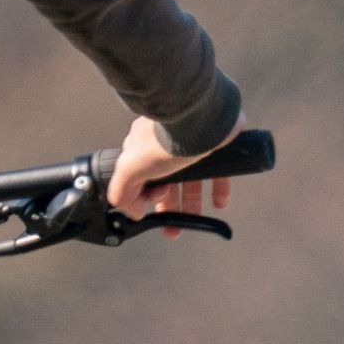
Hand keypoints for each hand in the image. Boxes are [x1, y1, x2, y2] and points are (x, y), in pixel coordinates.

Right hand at [110, 115, 238, 226]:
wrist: (200, 117)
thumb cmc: (166, 137)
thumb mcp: (132, 168)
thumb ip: (123, 191)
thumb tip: (132, 210)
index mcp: (142, 146)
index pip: (140, 177)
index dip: (145, 197)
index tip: (150, 210)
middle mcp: (165, 144)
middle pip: (166, 181)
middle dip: (169, 206)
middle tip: (173, 226)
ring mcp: (191, 143)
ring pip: (191, 178)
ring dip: (192, 201)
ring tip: (196, 218)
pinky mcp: (215, 145)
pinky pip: (217, 170)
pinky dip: (217, 188)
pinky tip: (219, 202)